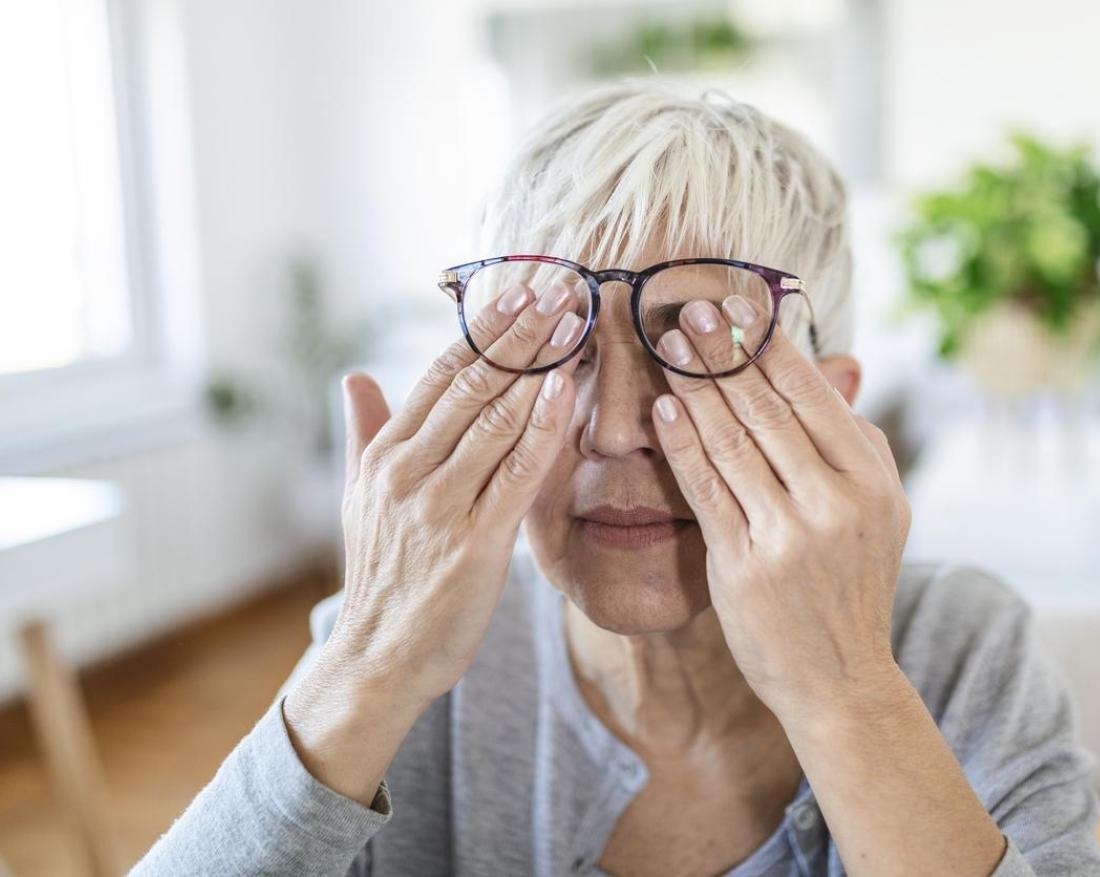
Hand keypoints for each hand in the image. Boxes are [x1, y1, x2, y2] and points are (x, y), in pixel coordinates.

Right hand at [326, 281, 585, 702]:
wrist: (378, 657)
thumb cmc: (382, 575)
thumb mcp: (358, 499)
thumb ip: (363, 433)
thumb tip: (354, 376)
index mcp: (384, 455)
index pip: (441, 375)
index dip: (484, 330)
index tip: (521, 292)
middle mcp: (408, 472)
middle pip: (473, 385)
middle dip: (521, 333)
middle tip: (561, 288)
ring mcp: (439, 506)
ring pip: (496, 419)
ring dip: (540, 365)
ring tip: (575, 322)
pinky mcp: (474, 543)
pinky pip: (516, 473)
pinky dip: (544, 427)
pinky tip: (568, 388)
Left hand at [649, 295, 910, 718]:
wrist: (840, 677)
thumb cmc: (853, 584)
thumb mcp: (880, 509)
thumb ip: (858, 439)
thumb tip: (836, 366)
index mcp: (871, 479)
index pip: (811, 395)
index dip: (768, 345)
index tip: (736, 304)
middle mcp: (835, 501)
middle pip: (766, 409)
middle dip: (723, 352)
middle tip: (688, 308)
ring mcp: (789, 534)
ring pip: (732, 441)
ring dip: (695, 386)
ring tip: (668, 345)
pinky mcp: (745, 564)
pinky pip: (706, 490)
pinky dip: (683, 445)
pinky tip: (664, 410)